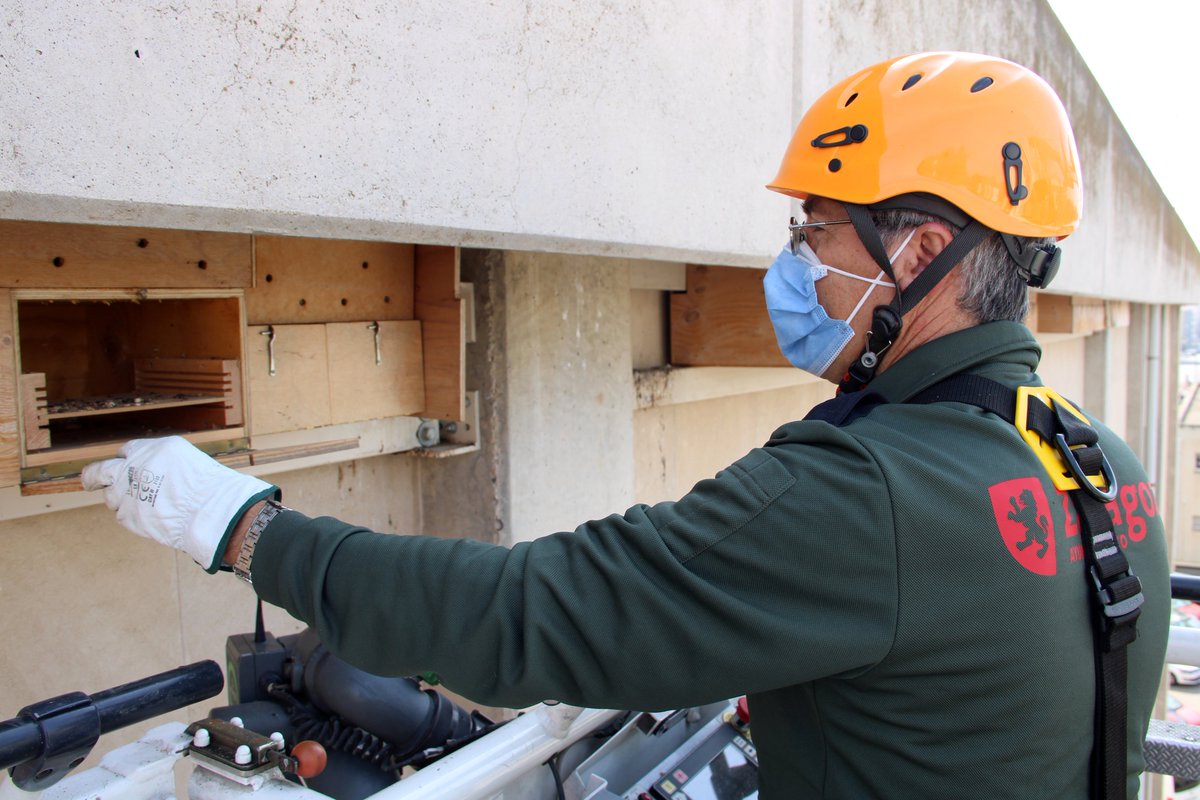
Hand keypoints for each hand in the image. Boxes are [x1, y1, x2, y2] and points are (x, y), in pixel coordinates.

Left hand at [81, 436, 278, 571]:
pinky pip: (124, 516)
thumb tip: (149, 476)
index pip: (126, 450)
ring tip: (147, 508)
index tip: (124, 467)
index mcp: (153, 448)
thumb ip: (161, 466)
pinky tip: (154, 519)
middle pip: (99, 471)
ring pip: (111, 498)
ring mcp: (128, 492)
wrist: (212, 509)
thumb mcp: (187, 462)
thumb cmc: (210, 487)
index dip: (126, 461)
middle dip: (91, 478)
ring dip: (122, 502)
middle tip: (89, 483)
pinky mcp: (128, 515)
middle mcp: (135, 466)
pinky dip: (135, 518)